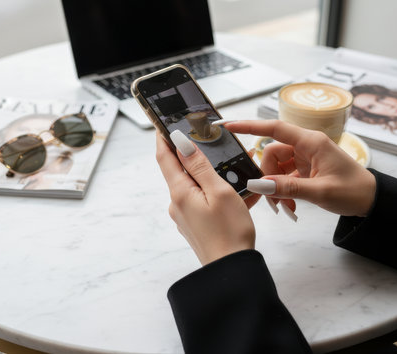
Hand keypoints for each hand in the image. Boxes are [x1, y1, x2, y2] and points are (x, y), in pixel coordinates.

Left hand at [156, 131, 254, 265]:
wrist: (231, 272)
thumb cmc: (229, 232)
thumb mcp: (219, 191)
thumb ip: (199, 166)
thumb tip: (180, 142)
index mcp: (180, 192)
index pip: (165, 157)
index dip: (163, 138)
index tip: (162, 123)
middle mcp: (177, 203)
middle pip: (179, 170)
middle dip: (191, 156)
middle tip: (207, 143)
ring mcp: (184, 215)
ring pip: (193, 185)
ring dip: (208, 176)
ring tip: (231, 174)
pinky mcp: (194, 224)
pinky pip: (201, 201)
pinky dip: (214, 193)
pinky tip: (234, 195)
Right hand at [225, 120, 375, 216]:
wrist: (372, 201)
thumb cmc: (353, 191)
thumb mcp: (319, 191)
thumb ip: (287, 188)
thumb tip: (258, 185)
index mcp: (311, 142)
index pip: (275, 128)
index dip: (251, 126)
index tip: (230, 125)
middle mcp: (306, 146)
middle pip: (272, 153)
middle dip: (268, 176)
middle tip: (273, 199)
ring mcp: (304, 157)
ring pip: (276, 166)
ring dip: (275, 186)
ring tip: (285, 207)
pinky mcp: (304, 168)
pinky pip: (284, 175)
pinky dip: (282, 190)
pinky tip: (289, 206)